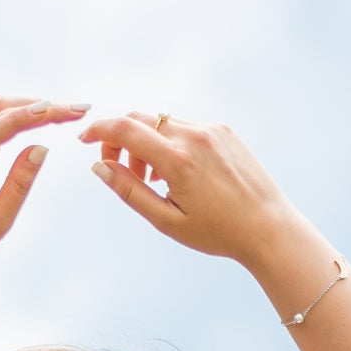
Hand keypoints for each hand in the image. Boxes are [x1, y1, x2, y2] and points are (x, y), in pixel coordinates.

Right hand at [78, 111, 300, 267]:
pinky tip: (176, 172)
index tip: (83, 140)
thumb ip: (130, 190)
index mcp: (178, 160)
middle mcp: (195, 136)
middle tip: (119, 168)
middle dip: (120, 137)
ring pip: (163, 121)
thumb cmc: (217, 232)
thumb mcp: (166, 219)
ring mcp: (212, 129)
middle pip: (141, 118)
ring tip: (153, 179)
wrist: (268, 227)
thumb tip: (99, 166)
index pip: (126, 128)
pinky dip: (169, 142)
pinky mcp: (224, 130)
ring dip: (146, 143)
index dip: (98, 129)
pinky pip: (185, 126)